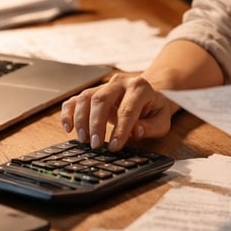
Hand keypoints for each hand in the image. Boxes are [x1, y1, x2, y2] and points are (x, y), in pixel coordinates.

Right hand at [61, 73, 178, 150]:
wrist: (149, 96)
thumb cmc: (154, 111)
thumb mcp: (161, 120)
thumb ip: (151, 126)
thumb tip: (135, 131)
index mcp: (140, 88)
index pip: (127, 109)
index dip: (120, 129)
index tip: (115, 147)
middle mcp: (120, 83)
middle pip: (101, 99)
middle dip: (96, 124)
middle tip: (95, 145)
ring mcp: (104, 86)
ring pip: (86, 97)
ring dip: (81, 120)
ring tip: (83, 140)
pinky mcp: (92, 92)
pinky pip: (75, 99)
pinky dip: (68, 113)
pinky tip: (68, 128)